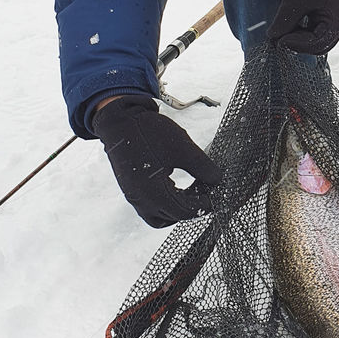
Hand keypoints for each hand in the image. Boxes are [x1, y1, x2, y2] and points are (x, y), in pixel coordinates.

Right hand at [94, 95, 221, 227]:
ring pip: (159, 217)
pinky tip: (176, 188)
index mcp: (154, 192)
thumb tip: (217, 181)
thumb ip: (203, 167)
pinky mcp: (131, 190)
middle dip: (193, 207)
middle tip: (206, 192)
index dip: (204, 205)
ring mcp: (134, 196)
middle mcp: (141, 200)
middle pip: (173, 216)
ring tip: (191, 192)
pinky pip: (150, 208)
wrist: (121, 121)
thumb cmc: (150, 133)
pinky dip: (165, 204)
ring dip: (177, 210)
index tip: (216, 195)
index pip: (185, 211)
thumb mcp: (183, 148)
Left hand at [267, 0, 338, 54]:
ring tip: (283, 28)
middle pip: (317, 46)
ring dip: (299, 36)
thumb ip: (285, 20)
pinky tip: (292, 21)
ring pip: (316, 38)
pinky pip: (317, 28)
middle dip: (297, 43)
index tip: (277, 39)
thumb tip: (273, 37)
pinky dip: (303, 28)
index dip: (294, 44)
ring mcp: (337, 20)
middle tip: (278, 37)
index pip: (314, 45)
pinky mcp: (331, 14)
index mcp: (338, 23)